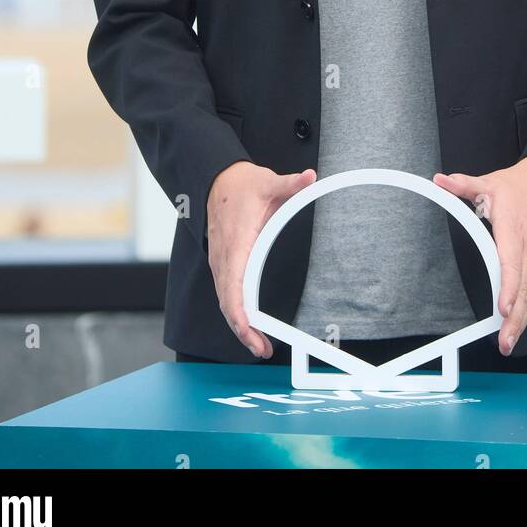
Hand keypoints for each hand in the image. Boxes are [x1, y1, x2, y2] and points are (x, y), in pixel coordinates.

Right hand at [206, 162, 316, 357]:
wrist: (217, 177)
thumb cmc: (241, 184)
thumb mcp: (269, 182)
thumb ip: (290, 184)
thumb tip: (309, 177)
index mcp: (236, 243)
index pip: (232, 287)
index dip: (239, 313)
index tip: (250, 331)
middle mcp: (224, 256)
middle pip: (227, 303)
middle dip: (242, 330)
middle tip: (263, 349)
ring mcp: (220, 260)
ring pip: (224, 300)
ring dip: (239, 324)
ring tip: (259, 344)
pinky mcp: (222, 260)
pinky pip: (225, 291)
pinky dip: (235, 311)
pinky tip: (248, 322)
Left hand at [433, 155, 526, 356]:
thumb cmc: (520, 187)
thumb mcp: (489, 182)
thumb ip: (463, 185)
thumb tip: (440, 180)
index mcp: (514, 229)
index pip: (512, 263)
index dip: (509, 288)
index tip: (503, 308)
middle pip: (524, 288)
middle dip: (515, 318)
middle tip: (504, 342)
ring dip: (522, 319)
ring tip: (509, 341)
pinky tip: (519, 324)